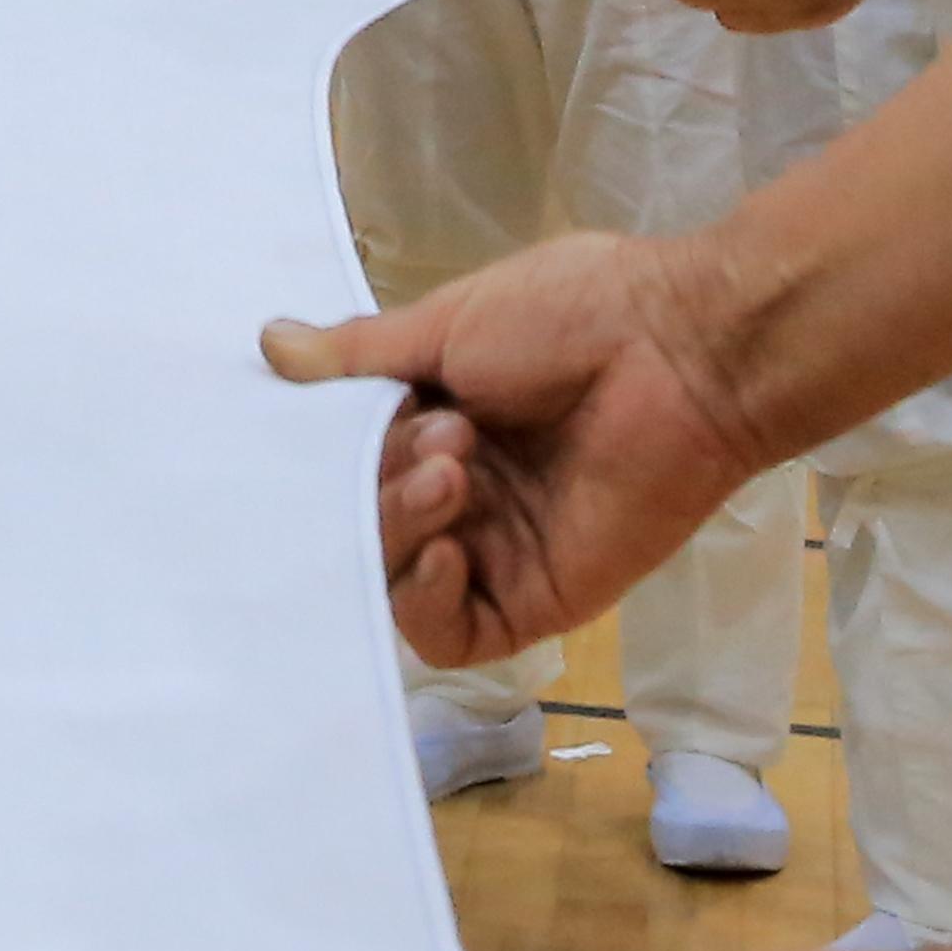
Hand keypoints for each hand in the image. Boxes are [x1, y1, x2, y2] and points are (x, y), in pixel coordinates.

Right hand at [260, 228, 795, 678]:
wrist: (682, 352)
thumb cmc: (574, 317)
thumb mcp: (447, 323)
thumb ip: (358, 356)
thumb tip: (269, 344)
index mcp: (435, 419)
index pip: (343, 463)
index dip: (323, 450)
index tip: (322, 420)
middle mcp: (460, 490)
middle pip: (362, 522)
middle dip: (375, 483)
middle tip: (437, 436)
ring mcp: (494, 549)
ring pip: (394, 575)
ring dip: (401, 525)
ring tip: (454, 471)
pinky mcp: (534, 599)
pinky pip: (449, 633)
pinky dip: (425, 599)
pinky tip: (445, 548)